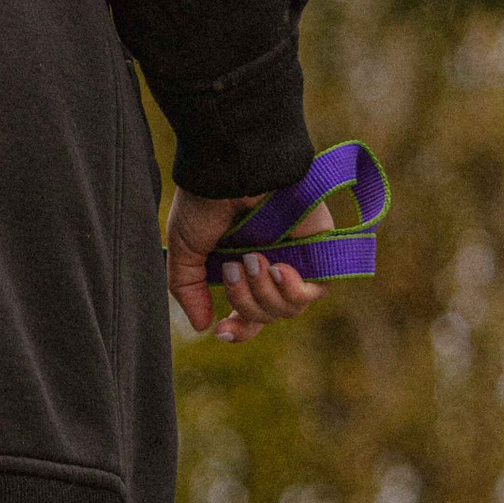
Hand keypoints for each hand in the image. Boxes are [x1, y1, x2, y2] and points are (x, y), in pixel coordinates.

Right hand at [167, 186, 330, 341]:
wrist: (234, 171)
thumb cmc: (205, 202)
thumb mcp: (183, 249)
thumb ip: (188, 289)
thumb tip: (202, 326)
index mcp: (239, 269)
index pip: (247, 315)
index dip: (238, 329)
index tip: (221, 331)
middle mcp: (268, 267)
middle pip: (266, 316)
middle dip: (245, 301)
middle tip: (234, 267)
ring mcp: (295, 261)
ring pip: (287, 309)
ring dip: (264, 291)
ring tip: (252, 258)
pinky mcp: (319, 252)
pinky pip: (312, 293)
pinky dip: (292, 289)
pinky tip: (278, 267)